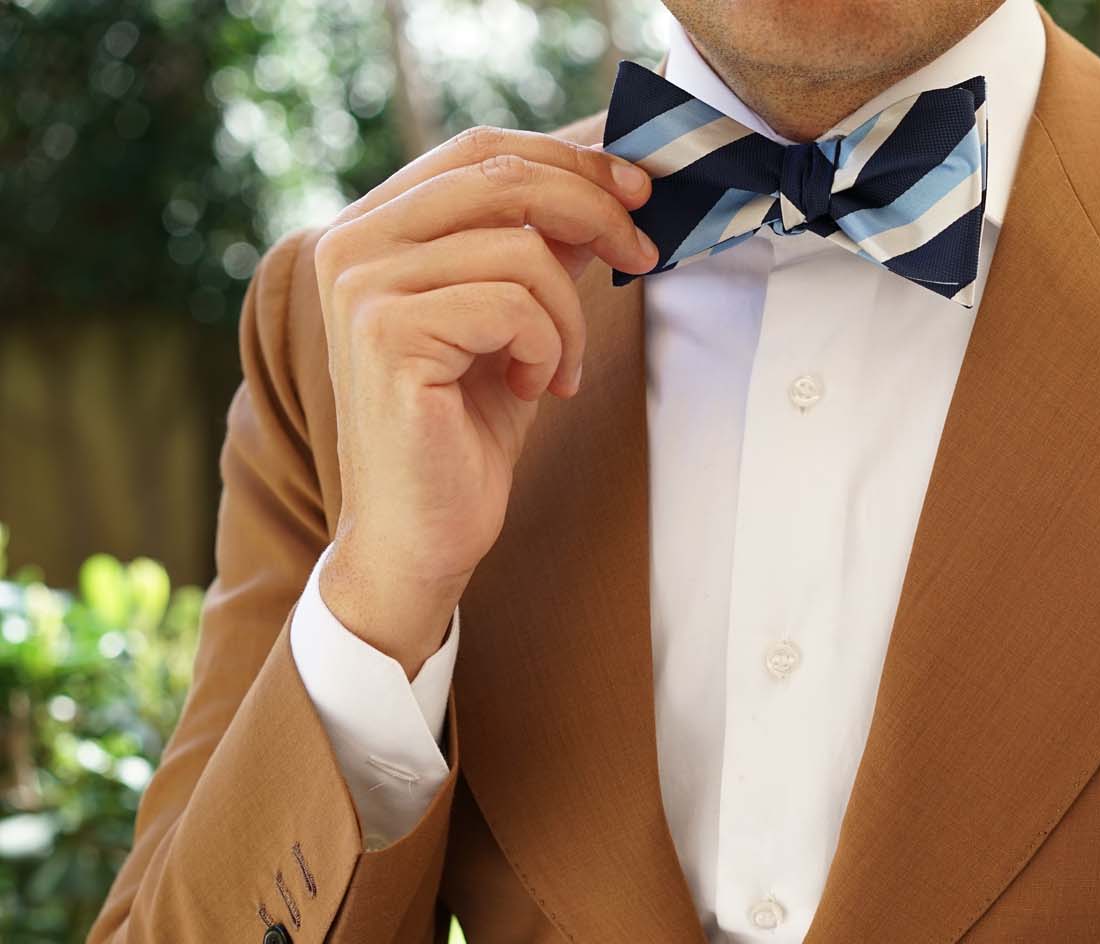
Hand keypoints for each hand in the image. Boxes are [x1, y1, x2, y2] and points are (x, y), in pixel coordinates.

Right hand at [311, 124, 657, 673]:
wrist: (422, 533)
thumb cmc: (465, 429)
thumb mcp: (514, 318)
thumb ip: (540, 247)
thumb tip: (609, 184)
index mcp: (373, 226)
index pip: (480, 149)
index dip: (569, 157)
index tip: (638, 187)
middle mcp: (351, 244)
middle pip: (502, 178)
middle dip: (594, 209)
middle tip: (644, 254)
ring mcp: (362, 287)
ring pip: (520, 250)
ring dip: (569, 314)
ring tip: (558, 369)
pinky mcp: (387, 335)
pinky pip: (514, 306)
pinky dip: (548, 349)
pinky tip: (533, 390)